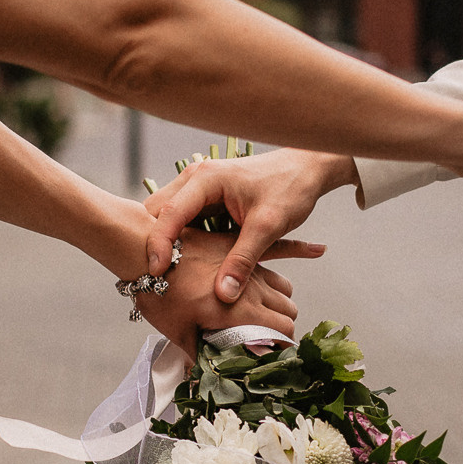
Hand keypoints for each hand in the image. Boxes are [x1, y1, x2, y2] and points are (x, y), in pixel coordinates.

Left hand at [133, 228, 322, 358]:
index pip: (282, 333)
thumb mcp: (176, 331)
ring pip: (284, 288)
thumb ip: (196, 355)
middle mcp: (252, 289)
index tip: (269, 357)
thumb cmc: (158, 292)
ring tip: (267, 314)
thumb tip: (203, 378)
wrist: (145, 249)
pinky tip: (318, 249)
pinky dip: (298, 250)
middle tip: (263, 340)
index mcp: (241, 313)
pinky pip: (276, 249)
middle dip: (282, 328)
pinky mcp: (239, 248)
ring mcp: (248, 266)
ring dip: (281, 303)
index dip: (280, 348)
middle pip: (288, 312)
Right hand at [143, 150, 355, 301]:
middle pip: (158, 215)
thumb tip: (224, 294)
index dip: (158, 244)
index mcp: (204, 179)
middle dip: (155, 244)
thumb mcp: (268, 226)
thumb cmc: (290, 187)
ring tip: (165, 275)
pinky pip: (184, 224)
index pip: (168, 213)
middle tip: (155, 277)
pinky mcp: (205, 201)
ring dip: (167, 245)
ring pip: (168, 221)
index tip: (157, 272)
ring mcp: (198, 190)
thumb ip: (244, 260)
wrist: (307, 169)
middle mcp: (195, 180)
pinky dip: (181, 243)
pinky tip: (184, 265)